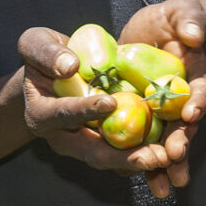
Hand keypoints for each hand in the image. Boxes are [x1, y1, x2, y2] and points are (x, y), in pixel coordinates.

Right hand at [16, 26, 184, 196]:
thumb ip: (46, 53)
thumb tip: (70, 66)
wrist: (52, 75)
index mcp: (41, 115)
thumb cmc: (44, 56)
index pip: (64, 114)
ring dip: (140, 161)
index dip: (85, 109)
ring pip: (113, 158)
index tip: (110, 103)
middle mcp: (62, 138)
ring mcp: (84, 144)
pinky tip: (170, 151)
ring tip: (166, 159)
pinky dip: (146, 153)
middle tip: (152, 156)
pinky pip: (125, 152)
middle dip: (123, 156)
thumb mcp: (36, 43)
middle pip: (93, 152)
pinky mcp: (104, 143)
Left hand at [119, 0, 205, 188]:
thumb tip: (194, 34)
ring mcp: (165, 116)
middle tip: (173, 156)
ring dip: (164, 165)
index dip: (198, 102)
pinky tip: (134, 179)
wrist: (154, 35)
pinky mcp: (144, 122)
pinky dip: (141, 163)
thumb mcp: (182, 11)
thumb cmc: (174, 20)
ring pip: (166, 143)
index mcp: (199, 78)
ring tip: (162, 187)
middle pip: (185, 126)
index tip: (191, 113)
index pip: (201, 91)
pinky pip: (143, 144)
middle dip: (181, 143)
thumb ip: (190, 20)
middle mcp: (185, 102)